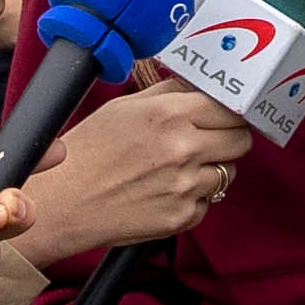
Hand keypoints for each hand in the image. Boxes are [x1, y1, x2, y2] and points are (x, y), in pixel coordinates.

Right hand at [9, 83, 249, 265]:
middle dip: (229, 138)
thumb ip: (170, 93)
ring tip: (179, 169)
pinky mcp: (181, 217)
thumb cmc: (88, 151)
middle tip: (209, 140)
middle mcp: (183, 148)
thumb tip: (202, 87)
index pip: (230, 108)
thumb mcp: (125, 107)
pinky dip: (194, 198)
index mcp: (169, 114)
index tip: (224, 116)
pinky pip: (208, 202)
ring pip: (229, 173)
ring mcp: (185, 186)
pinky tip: (165, 191)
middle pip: (241, 140)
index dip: (229, 112)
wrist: (63, 202)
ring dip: (212, 169)